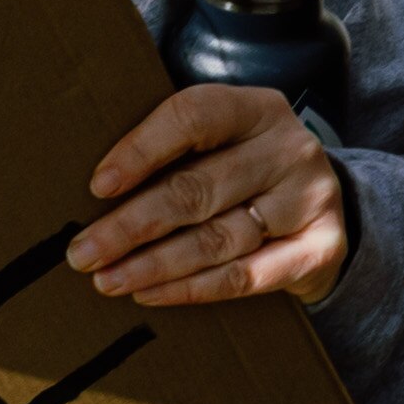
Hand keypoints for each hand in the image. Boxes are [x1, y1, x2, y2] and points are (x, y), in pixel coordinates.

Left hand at [75, 82, 347, 305]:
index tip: (98, 186)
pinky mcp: (321, 247)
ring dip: (154, 264)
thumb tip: (93, 194)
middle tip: (83, 253)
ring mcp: (311, 198)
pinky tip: (151, 294)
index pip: (196, 115)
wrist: (319, 208)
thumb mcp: (219, 143)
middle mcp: (291, 149)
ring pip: (219, 237)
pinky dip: (193, 288)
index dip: (143, 149)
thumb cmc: (243, 172)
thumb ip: (171, 155)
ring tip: (107, 279)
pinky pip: (247, 275)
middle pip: (200, 187)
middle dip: (132, 225)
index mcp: (259, 110)